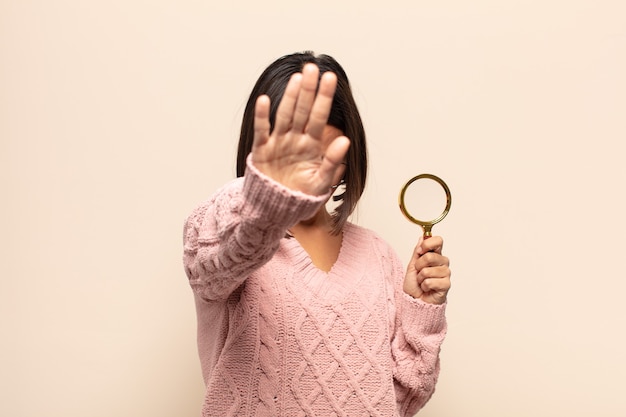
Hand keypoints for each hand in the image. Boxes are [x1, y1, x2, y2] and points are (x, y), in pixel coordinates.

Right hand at [251, 63, 350, 195]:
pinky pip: (262, 131)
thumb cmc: (301, 196)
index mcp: (311, 144)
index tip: (330, 78)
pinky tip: (265, 100)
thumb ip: (332, 162)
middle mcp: (295, 139)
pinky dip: (263, 117)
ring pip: (285, 115)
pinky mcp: (262, 151)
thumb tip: (345, 140)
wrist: (277, 209)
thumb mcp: (321, 182)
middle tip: (312, 67)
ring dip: (290, 97)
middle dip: (308, 89)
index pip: (319, 116)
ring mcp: (278, 143)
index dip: (324, 97)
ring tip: (297, 79)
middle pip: (302, 110)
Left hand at [403, 236, 450, 303]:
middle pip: (430, 256)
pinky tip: (427, 288)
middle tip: (419, 272)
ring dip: (420, 278)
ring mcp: (446, 273)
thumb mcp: (412, 265)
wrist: (415, 300)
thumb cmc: (414, 284)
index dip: (428, 244)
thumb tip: (422, 237)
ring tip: (422, 282)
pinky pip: (430, 281)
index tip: (420, 250)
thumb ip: (418, 251)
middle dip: (419, 265)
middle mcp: (443, 263)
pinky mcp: (446, 285)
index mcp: (435, 255)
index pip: (438, 241)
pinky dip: (424, 286)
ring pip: (428, 270)